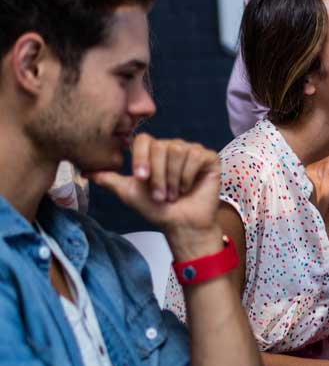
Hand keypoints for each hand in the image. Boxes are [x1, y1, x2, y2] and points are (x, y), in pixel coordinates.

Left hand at [88, 133, 220, 236]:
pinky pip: (196, 156)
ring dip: (174, 179)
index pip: (144, 140)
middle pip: (162, 147)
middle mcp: (173, 147)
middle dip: (159, 176)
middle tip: (161, 195)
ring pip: (178, 151)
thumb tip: (83, 171)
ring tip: (175, 194)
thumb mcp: (129, 193)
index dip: (142, 158)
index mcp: (154, 152)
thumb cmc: (157, 210)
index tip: (141, 179)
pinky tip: (190, 188)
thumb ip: (109, 179)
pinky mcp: (209, 158)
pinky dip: (189, 176)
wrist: (181, 225)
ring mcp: (191, 151)